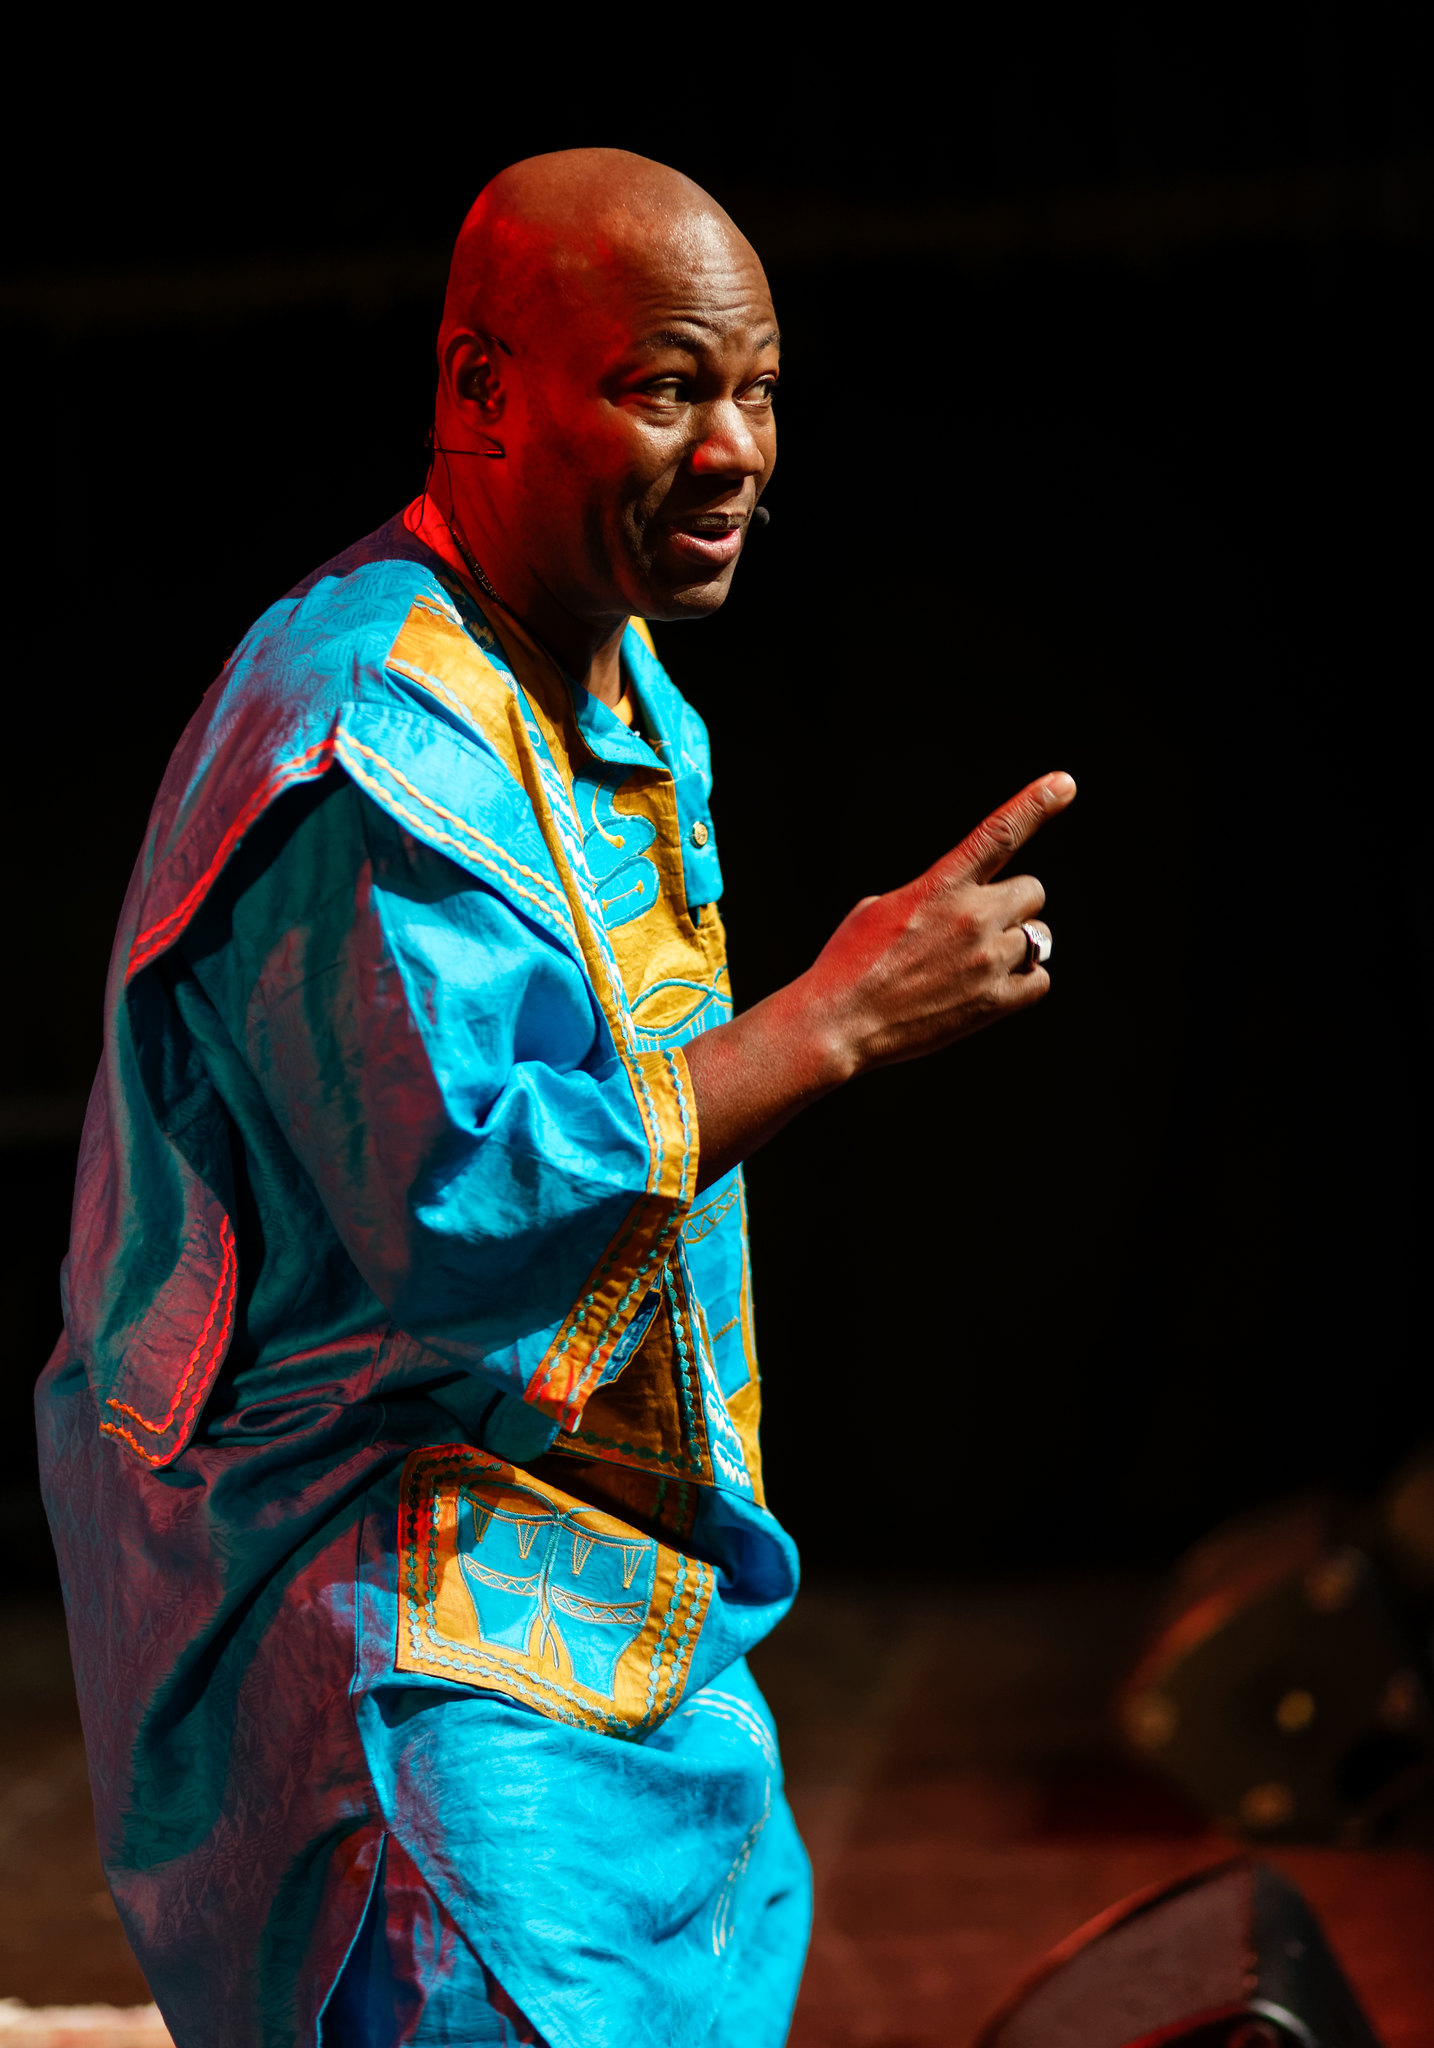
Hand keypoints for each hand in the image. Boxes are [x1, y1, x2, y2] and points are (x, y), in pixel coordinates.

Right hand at [800, 770, 1074, 1078]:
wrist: (839, 1023)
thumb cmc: (849, 964)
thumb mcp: (880, 908)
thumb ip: (930, 895)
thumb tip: (958, 904)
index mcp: (940, 886)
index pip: (998, 834)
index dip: (1036, 804)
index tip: (1064, 784)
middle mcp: (971, 917)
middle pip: (1032, 891)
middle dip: (1011, 906)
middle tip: (978, 928)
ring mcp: (986, 960)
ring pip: (1039, 937)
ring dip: (1014, 945)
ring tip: (974, 964)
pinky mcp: (994, 1002)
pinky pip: (1039, 980)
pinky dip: (1022, 982)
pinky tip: (988, 988)